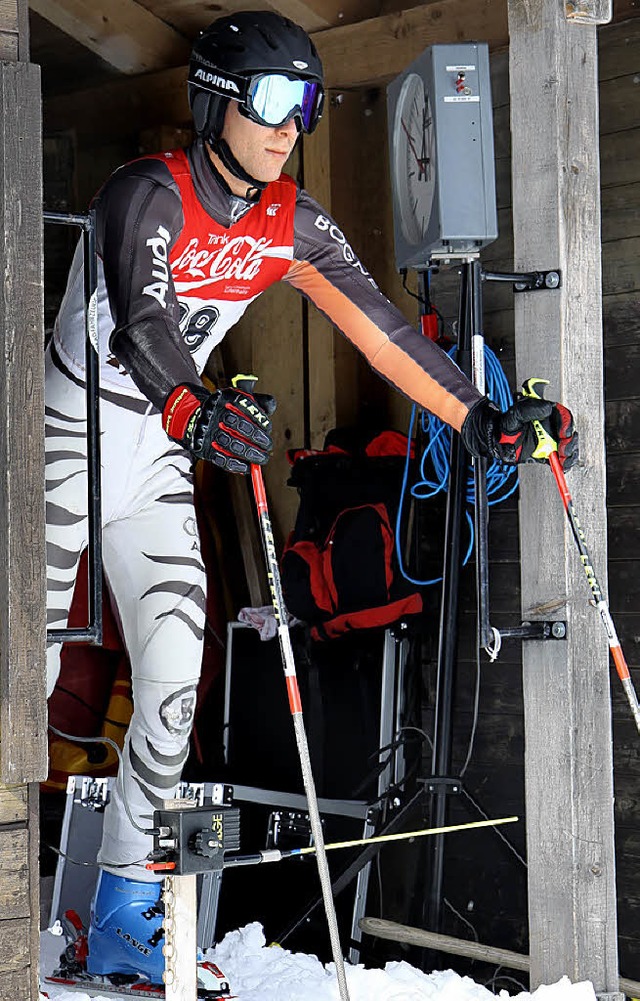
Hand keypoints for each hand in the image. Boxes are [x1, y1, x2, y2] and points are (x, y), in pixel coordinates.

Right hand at [163, 383, 275, 473]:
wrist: (192, 417)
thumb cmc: (223, 410)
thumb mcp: (239, 399)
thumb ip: (257, 401)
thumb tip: (271, 406)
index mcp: (224, 398)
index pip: (244, 406)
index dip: (259, 418)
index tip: (268, 428)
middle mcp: (214, 413)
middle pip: (238, 425)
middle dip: (257, 437)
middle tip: (268, 446)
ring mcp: (207, 431)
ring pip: (230, 443)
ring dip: (249, 453)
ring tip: (261, 458)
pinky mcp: (203, 447)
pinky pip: (220, 458)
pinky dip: (236, 465)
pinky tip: (247, 467)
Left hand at [462, 396, 577, 469]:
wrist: (497, 441)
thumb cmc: (506, 425)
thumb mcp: (516, 414)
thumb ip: (530, 409)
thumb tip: (547, 408)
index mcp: (546, 414)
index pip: (563, 416)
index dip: (567, 424)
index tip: (564, 432)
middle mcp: (550, 427)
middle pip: (569, 433)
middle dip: (570, 441)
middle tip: (563, 448)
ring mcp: (550, 441)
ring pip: (568, 446)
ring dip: (569, 453)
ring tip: (563, 458)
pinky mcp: (547, 454)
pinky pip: (560, 460)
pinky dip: (564, 464)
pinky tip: (561, 466)